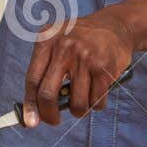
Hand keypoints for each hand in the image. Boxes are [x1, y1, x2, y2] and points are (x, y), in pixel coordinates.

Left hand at [22, 8, 136, 126]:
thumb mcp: (58, 42)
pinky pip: (97, 100)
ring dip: (79, 111)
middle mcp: (64, 47)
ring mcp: (85, 57)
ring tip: (82, 103)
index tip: (31, 121)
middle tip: (54, 121)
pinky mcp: (104, 67)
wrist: (116, 25)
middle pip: (48, 94)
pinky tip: (97, 94)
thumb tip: (36, 109)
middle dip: (50, 115)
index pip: (32, 79)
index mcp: (46, 40)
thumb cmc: (82, 39)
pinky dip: (96, 104)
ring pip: (76, 103)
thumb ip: (45, 69)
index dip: (30, 104)